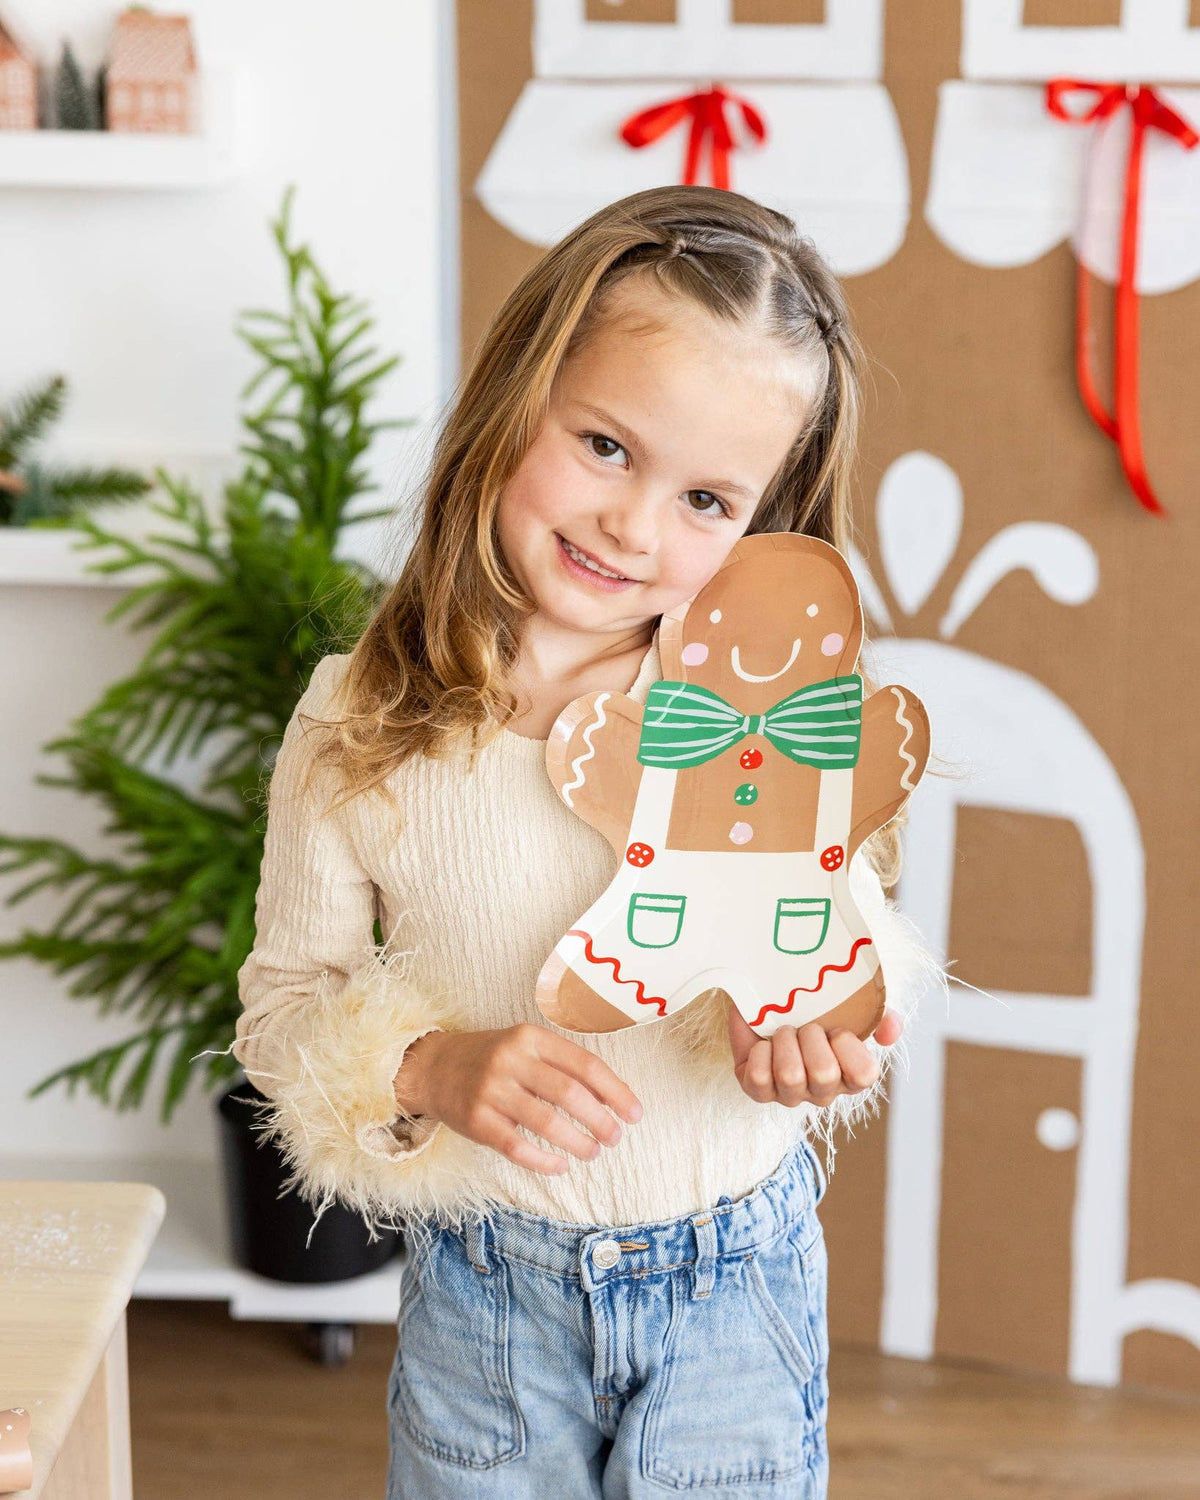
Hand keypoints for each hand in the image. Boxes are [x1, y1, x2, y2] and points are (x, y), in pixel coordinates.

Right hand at [392, 1024, 643, 1176]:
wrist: (432, 1067)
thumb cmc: (492, 1058)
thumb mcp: (525, 1046)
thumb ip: (563, 1064)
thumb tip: (613, 1097)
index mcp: (531, 1037)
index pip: (585, 1064)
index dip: (616, 1092)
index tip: (635, 1114)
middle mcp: (511, 1060)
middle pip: (570, 1093)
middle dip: (600, 1120)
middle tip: (615, 1137)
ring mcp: (491, 1090)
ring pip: (546, 1122)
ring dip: (577, 1142)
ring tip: (593, 1152)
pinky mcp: (476, 1120)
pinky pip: (517, 1147)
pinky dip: (543, 1161)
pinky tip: (559, 1166)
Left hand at [727, 1004, 903, 1107]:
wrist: (764, 999)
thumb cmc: (810, 1009)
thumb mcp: (848, 1005)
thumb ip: (878, 1016)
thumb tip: (890, 1032)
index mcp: (850, 1073)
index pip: (864, 1074)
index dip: (847, 1047)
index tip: (836, 1029)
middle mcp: (822, 1090)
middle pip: (824, 1074)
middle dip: (810, 1038)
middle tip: (804, 1026)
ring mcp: (789, 1094)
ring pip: (790, 1077)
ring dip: (784, 1043)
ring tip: (783, 1032)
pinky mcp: (758, 1091)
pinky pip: (759, 1079)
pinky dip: (759, 1054)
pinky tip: (762, 1044)